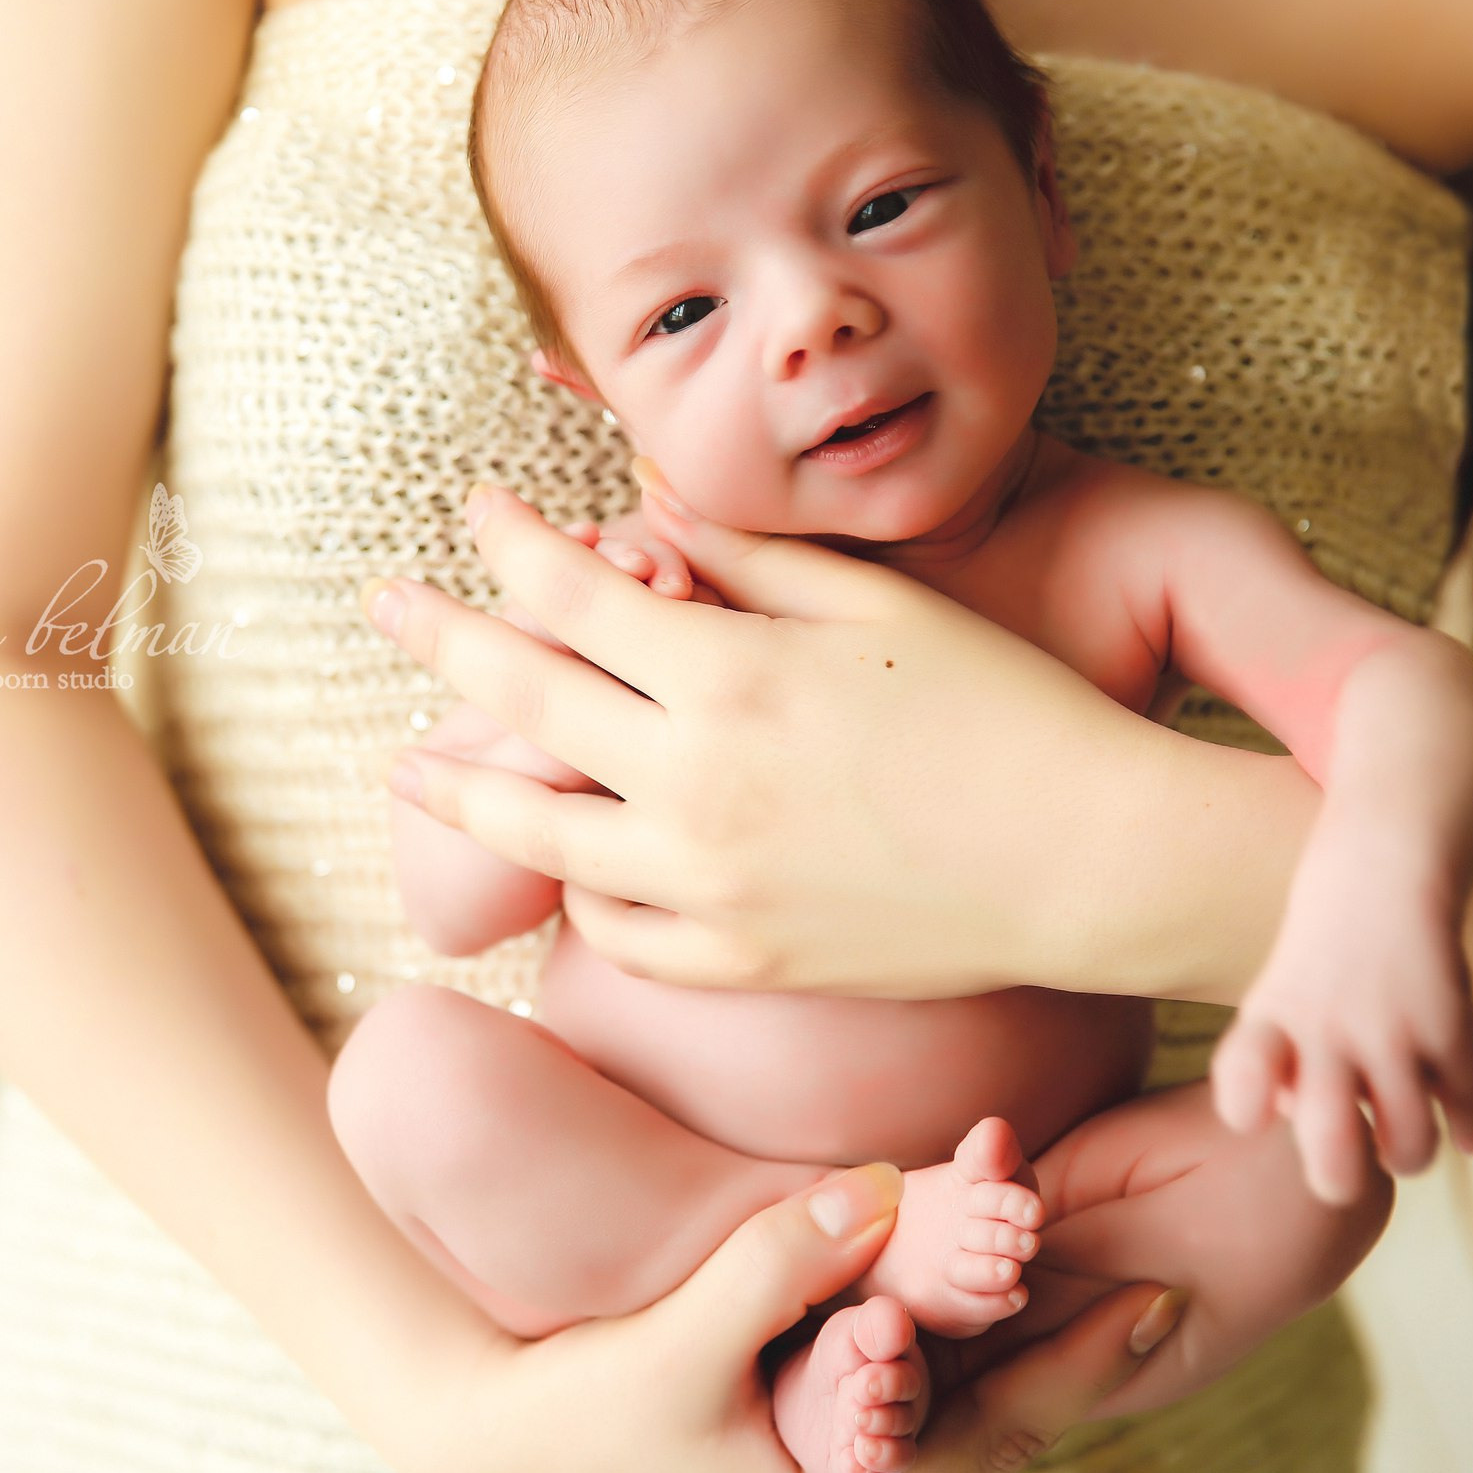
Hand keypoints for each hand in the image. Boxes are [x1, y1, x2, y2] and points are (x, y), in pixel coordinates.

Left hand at [358, 461, 1197, 998]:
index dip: (510, 544)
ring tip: (409, 774)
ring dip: (460, 794)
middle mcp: (696, 781)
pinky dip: (580, 890)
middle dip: (441, 637)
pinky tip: (566, 862)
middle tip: (381, 602)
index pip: (574, 593)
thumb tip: (650, 510)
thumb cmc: (1006, 711)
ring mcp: (708, 884)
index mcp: (732, 673)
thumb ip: (751, 560)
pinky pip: (614, 929)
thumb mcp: (880, 607)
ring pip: (538, 836)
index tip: (475, 510)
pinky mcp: (738, 962)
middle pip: (524, 700)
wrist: (1091, 861)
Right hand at [423, 1162, 1187, 1472]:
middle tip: (1151, 1262)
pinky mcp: (809, 1453)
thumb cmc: (579, 1423)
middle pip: (996, 1420)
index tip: (1161, 1296)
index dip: (1084, 1363)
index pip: (1002, 1435)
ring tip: (1078, 1251)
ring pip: (954, 1402)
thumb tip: (870, 1186)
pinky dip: (937, 1326)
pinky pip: (904, 1388)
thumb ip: (774, 1268)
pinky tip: (973, 1271)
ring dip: (1005, 1327)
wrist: (496, 1453)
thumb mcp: (677, 1348)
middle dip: (1062, 1337)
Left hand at [1212, 821, 1472, 1202]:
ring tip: (1404, 1142)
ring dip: (1409, 1155)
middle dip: (1337, 1178)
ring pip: (1410, 1145)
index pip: (1241, 1083)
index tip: (1258, 1116)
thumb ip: (1270, 1067)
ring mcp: (1394, 1032)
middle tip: (1341, 1177)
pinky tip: (1464, 1130)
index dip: (1247, 1109)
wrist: (1384, 870)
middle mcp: (1328, 1031)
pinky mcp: (1453, 1028)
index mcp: (1271, 1022)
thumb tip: (1288, 1122)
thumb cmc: (1319, 958)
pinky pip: (1469, 1111)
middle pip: (1329, 1138)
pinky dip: (1470, 1130)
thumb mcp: (1273, 1001)